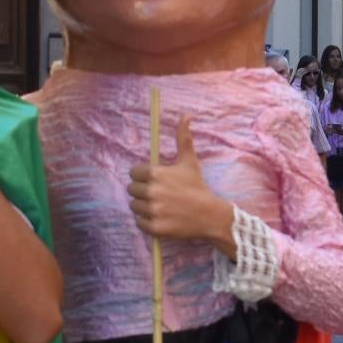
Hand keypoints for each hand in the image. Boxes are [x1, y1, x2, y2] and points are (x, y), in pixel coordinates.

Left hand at [127, 114, 237, 250]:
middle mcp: (152, 191)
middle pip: (132, 190)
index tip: (155, 181)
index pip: (134, 173)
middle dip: (143, 192)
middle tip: (159, 195)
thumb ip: (183, 137)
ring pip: (135, 206)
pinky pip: (140, 223)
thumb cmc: (197, 186)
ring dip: (144, 207)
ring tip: (161, 206)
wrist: (210, 215)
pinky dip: (148, 222)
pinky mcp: (154, 227)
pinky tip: (161, 218)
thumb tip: (186, 114)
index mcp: (156, 174)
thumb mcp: (189, 161)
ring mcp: (153, 210)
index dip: (143, 176)